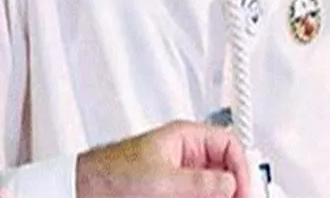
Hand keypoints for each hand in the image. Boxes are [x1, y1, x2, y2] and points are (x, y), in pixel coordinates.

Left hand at [75, 121, 251, 197]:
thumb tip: (230, 183)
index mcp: (185, 138)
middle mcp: (186, 156)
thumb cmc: (113, 173)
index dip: (242, 169)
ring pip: (214, 187)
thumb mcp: (162, 178)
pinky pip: (199, 195)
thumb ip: (200, 181)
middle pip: (226, 170)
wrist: (85, 189)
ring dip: (221, 195)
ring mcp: (180, 177)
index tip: (244, 192)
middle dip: (234, 188)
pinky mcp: (172, 193)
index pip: (229, 146)